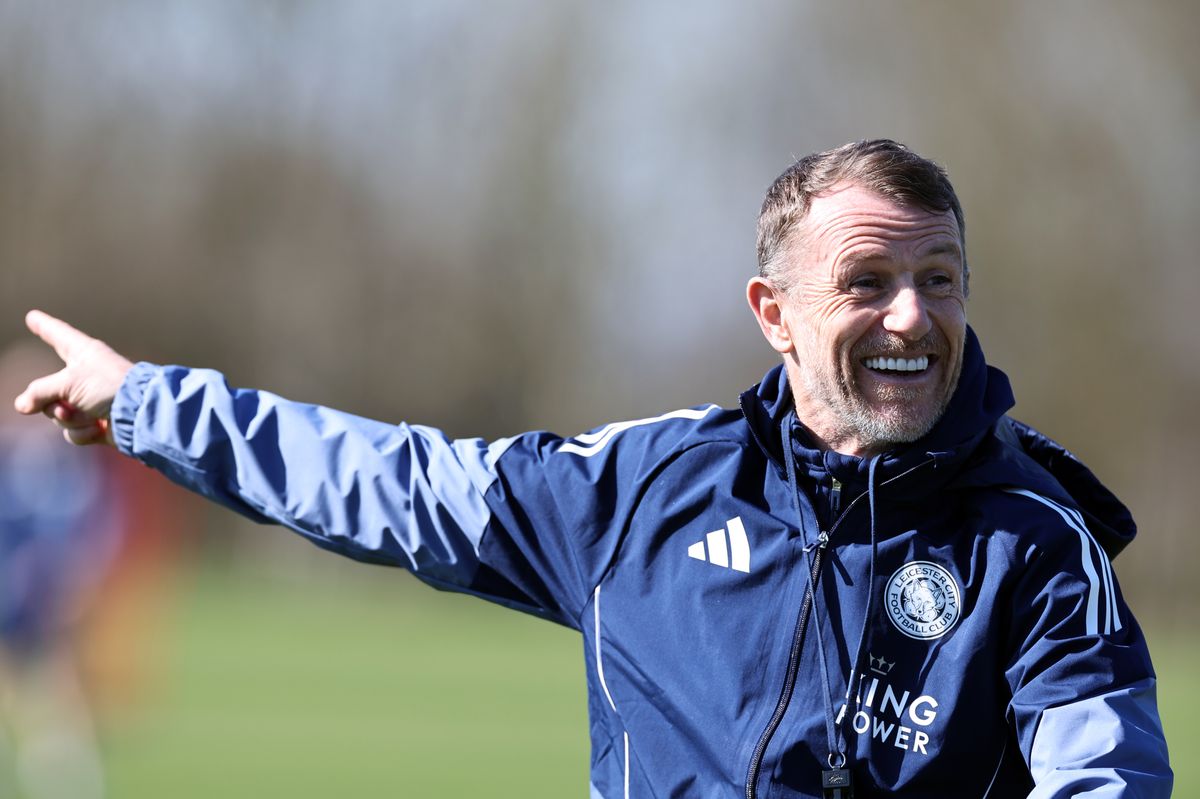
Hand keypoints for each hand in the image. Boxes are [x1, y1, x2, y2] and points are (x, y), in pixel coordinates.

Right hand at [12, 310, 134, 445]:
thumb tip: (22, 406)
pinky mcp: (97, 423)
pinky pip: (74, 431)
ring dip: (70, 419)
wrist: (140, 415)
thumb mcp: (68, 382)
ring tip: (90, 416)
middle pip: (48, 389)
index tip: (33, 316)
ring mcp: (90, 400)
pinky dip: (83, 432)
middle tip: (66, 405)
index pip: (57, 335)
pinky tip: (100, 428)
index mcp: (82, 353)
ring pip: (59, 413)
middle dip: (53, 403)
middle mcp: (85, 374)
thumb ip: (40, 392)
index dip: (44, 326)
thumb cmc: (109, 386)